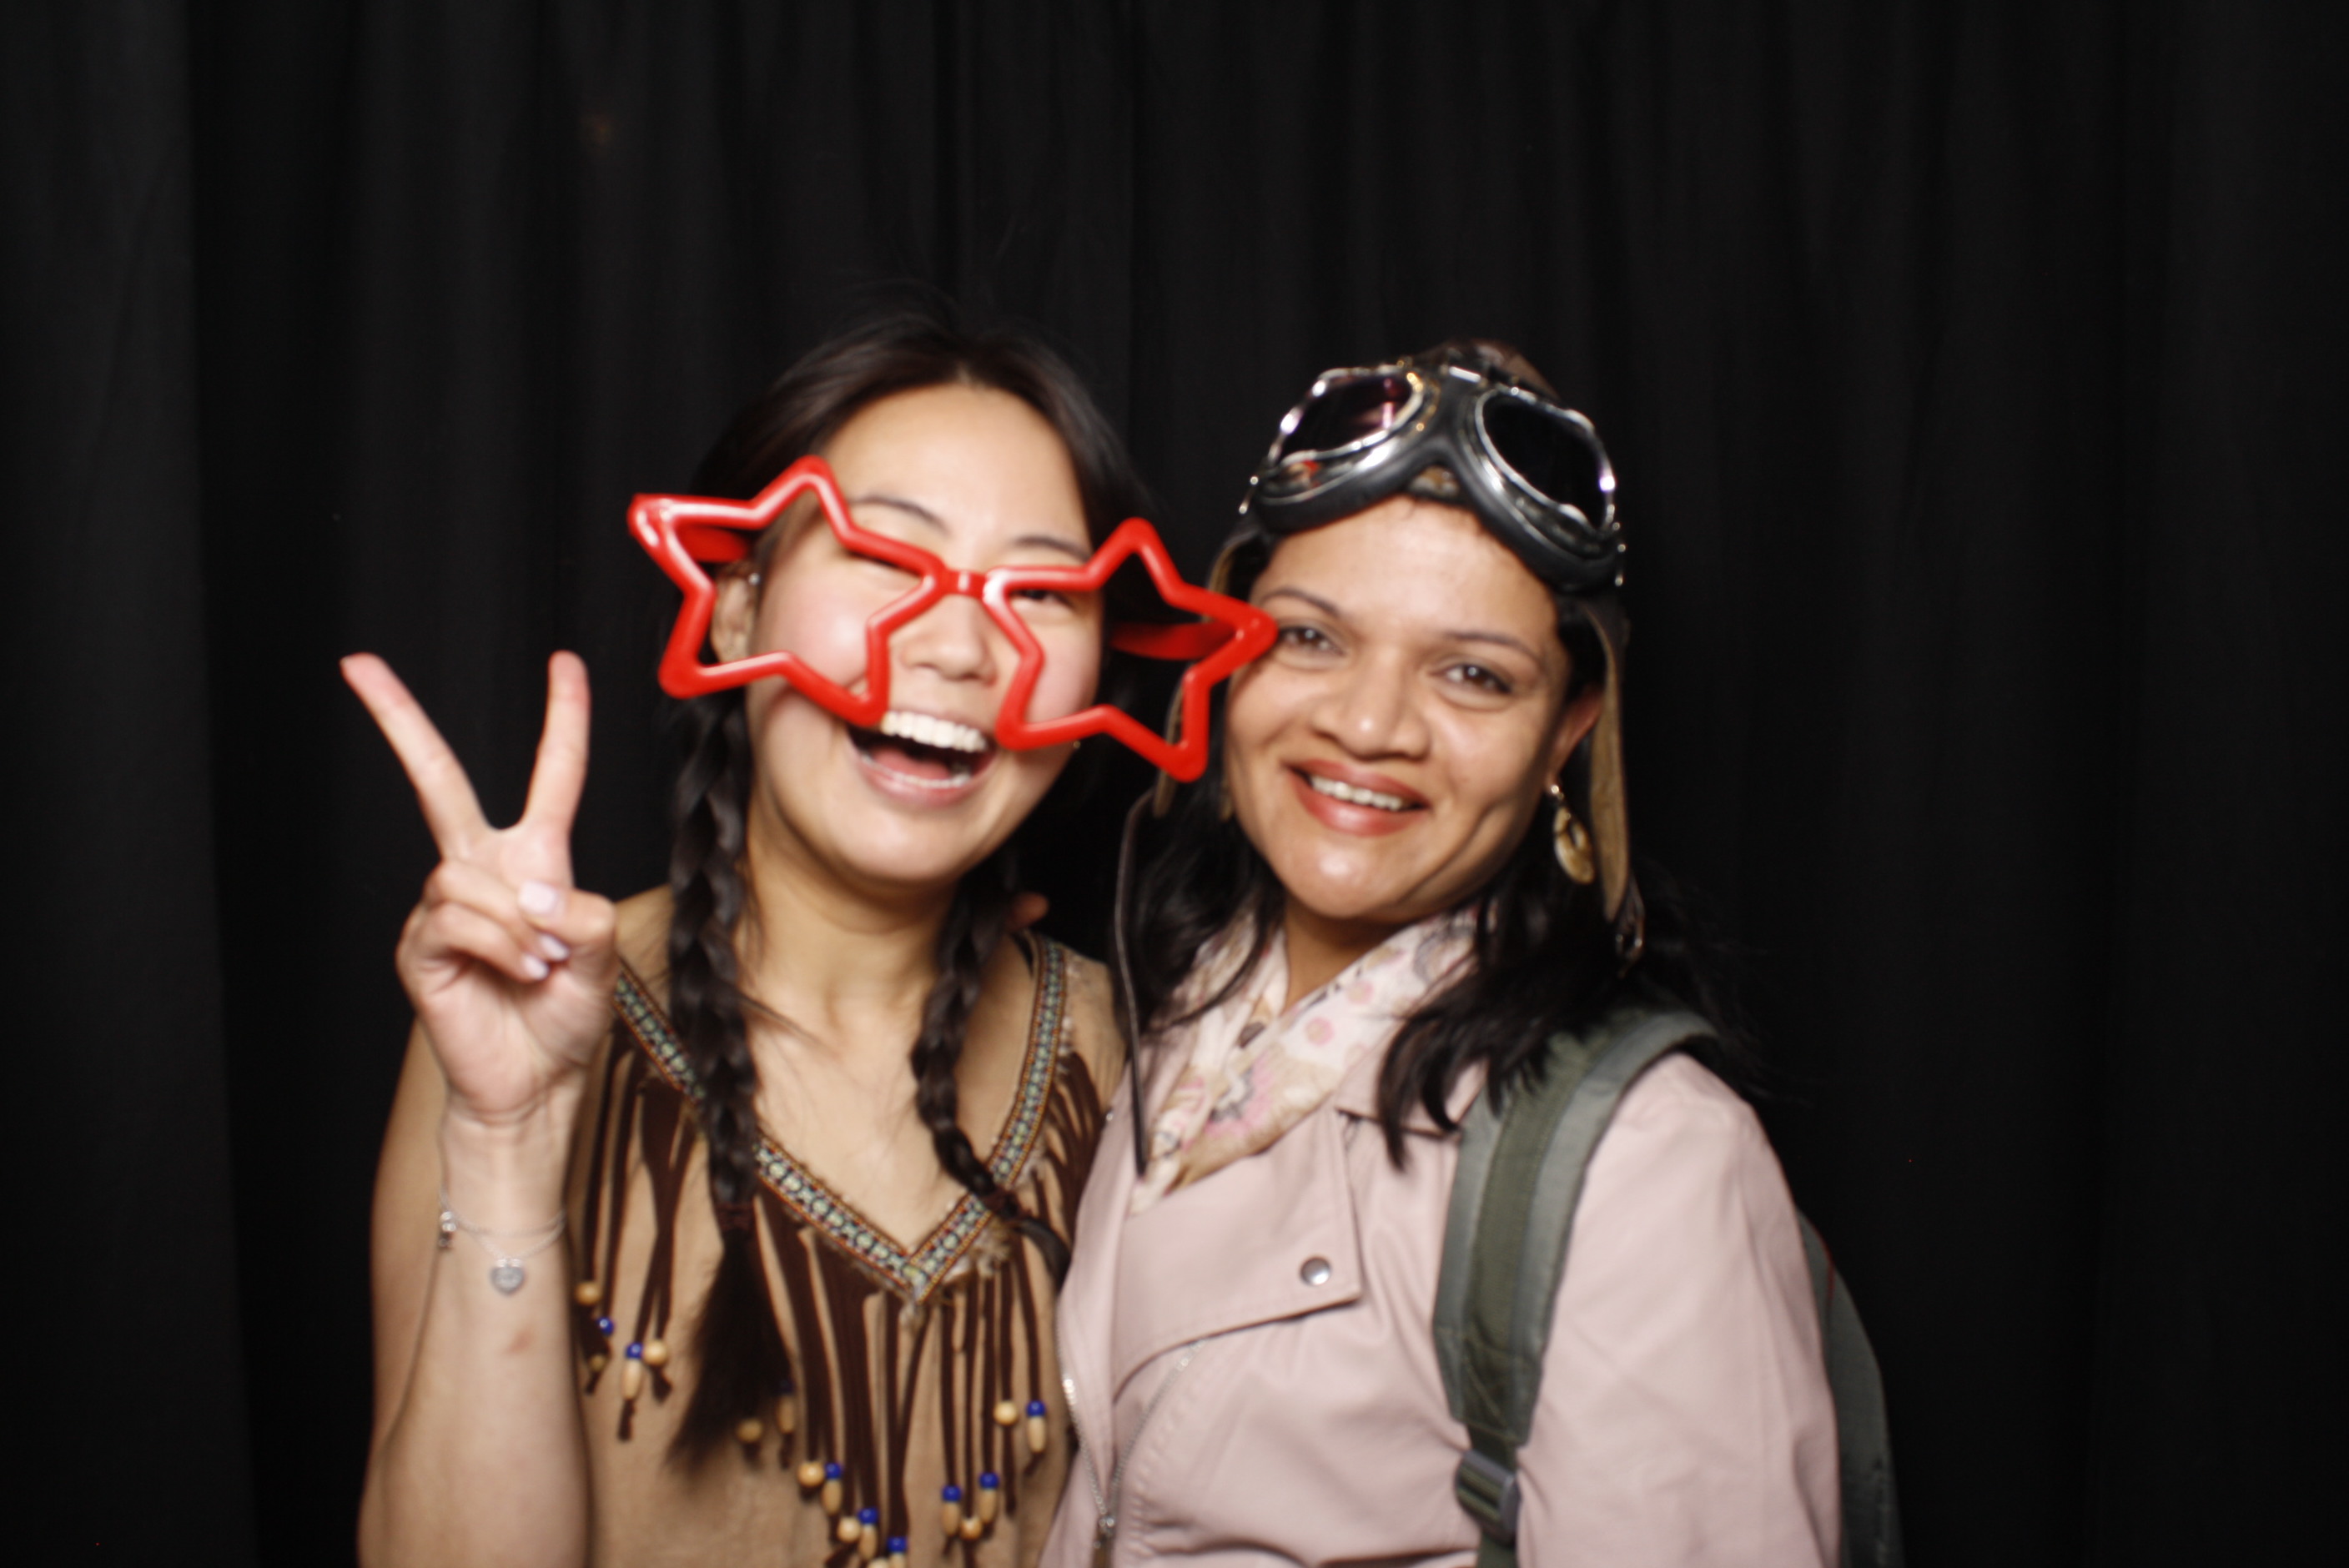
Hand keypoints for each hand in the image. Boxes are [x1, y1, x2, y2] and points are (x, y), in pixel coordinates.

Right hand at [343, 652, 619, 1128]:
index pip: (553, 776)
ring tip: (540, 965)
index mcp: (535, 858)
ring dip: (517, 923)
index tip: (564, 662)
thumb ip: (579, 906)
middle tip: (358, 664)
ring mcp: (443, 906)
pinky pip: (455, 917)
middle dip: (399, 721)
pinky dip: (500, 946)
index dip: (562, 718)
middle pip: (439, 780)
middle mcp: (482, 869)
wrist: (534, 1081)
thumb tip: (525, 888)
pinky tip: (519, 974)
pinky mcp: (419, 945)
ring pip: (467, 876)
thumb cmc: (565, 1016)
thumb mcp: (600, 951)